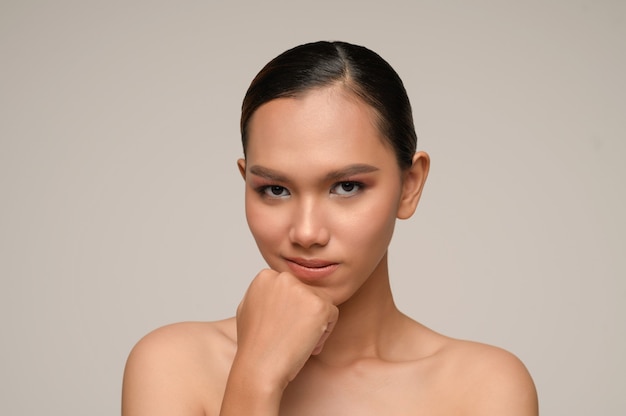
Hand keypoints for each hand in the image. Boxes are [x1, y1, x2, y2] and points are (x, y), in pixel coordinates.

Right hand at [234, 269, 338, 389]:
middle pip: (308, 292)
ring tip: (298, 340)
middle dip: (304, 314)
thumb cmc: (253, 345)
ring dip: (315, 322)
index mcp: (266, 276)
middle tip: (290, 336)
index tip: (280, 327)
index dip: (290, 310)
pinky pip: (332, 315)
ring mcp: (302, 290)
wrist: (259, 367)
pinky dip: (324, 332)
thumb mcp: (250, 308)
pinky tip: (306, 343)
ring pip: (321, 302)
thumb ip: (265, 293)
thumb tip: (274, 289)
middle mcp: (284, 277)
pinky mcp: (320, 305)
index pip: (292, 287)